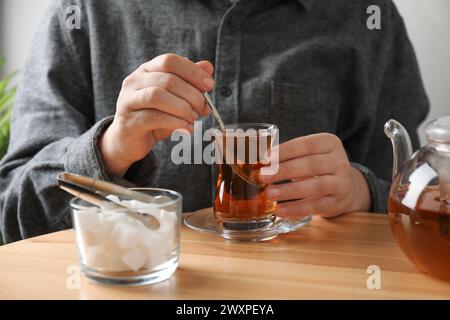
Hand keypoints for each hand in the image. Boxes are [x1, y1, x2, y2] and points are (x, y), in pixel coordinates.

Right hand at [99, 54, 213, 176]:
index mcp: (147, 70)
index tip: (210, 85)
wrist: (129, 141)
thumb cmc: (155, 117)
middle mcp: (134, 81)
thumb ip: (189, 82)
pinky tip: (186, 128)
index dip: (192, 71)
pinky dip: (175, 122)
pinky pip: (153, 117)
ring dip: (182, 107)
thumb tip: (208, 66)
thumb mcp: (175, 99)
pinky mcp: (128, 121)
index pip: (170, 61)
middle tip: (204, 108)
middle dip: (192, 94)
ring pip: (157, 96)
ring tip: (194, 118)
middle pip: (167, 79)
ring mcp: (128, 100)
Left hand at [260, 133, 370, 217]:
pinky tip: (280, 210)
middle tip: (263, 176)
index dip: (284, 151)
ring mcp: (341, 183)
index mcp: (330, 143)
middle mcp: (339, 161)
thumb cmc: (316, 167)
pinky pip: (316, 206)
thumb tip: (259, 162)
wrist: (345, 188)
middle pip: (310, 165)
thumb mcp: (308, 155)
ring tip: (270, 194)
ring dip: (290, 190)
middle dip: (284, 170)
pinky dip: (297, 209)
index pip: (306, 145)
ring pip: (315, 186)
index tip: (265, 158)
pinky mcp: (336, 202)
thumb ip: (288, 156)